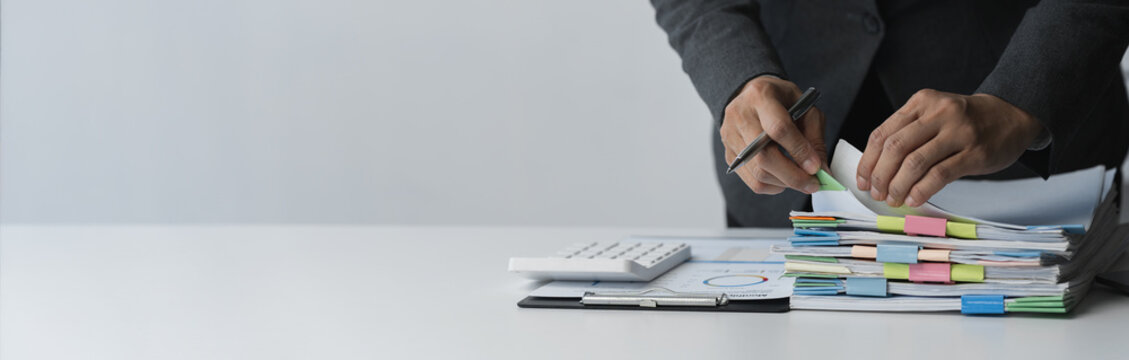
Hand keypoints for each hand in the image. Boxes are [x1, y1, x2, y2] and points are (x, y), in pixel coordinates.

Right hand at [720, 76, 826, 194]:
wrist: (750, 96)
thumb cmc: (781, 101)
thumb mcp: (804, 108)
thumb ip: (814, 138)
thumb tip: (822, 170)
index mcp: (761, 96)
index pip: (779, 129)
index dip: (799, 151)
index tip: (816, 168)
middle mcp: (740, 116)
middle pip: (764, 157)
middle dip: (793, 176)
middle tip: (813, 184)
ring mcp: (730, 137)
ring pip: (758, 173)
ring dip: (785, 183)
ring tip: (801, 180)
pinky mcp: (729, 155)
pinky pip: (752, 181)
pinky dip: (773, 186)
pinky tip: (784, 178)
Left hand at [856, 89, 1042, 206]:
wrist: (1012, 114)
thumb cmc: (966, 120)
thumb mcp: (933, 114)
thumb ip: (907, 133)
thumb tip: (877, 169)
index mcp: (921, 102)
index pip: (882, 134)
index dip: (868, 161)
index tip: (863, 180)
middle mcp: (938, 113)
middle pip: (895, 148)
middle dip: (880, 175)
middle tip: (877, 193)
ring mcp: (958, 132)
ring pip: (915, 162)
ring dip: (898, 186)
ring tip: (893, 199)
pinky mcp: (975, 152)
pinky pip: (940, 174)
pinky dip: (921, 190)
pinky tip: (914, 199)